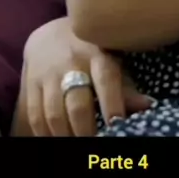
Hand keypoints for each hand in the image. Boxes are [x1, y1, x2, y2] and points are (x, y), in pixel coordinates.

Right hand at [11, 17, 151, 136]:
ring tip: (75, 145)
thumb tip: (148, 105)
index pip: (106, 79)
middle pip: (77, 103)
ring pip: (54, 113)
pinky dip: (44, 133)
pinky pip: (35, 114)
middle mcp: (71, 61)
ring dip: (65, 136)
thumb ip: (125, 85)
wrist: (50, 32)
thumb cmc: (90, 50)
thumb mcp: (110, 58)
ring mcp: (48, 73)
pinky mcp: (30, 82)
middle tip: (94, 145)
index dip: (112, 102)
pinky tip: (55, 139)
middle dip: (86, 130)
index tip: (116, 124)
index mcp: (97, 53)